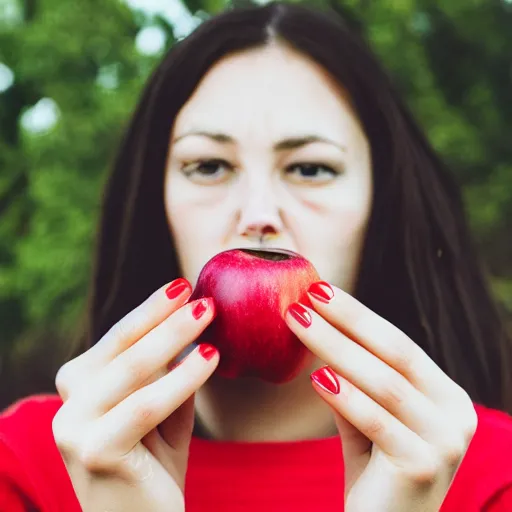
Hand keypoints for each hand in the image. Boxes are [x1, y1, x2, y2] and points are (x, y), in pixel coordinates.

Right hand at [52, 279, 218, 511]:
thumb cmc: (154, 465)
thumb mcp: (162, 410)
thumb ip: (169, 372)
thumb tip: (194, 327)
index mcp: (80, 387)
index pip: (119, 337)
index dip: (151, 309)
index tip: (183, 285)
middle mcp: (68, 403)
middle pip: (123, 346)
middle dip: (165, 317)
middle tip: (203, 296)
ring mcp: (74, 429)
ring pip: (133, 369)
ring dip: (175, 336)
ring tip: (209, 312)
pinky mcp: (94, 452)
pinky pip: (147, 404)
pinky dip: (182, 378)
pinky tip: (211, 357)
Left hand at [285, 281, 477, 511]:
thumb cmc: (375, 475)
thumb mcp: (367, 419)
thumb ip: (353, 381)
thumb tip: (318, 330)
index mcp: (447, 397)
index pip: (399, 345)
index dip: (359, 315)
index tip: (321, 290)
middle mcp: (457, 414)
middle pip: (395, 353)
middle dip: (347, 319)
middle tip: (307, 295)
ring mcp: (447, 442)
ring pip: (384, 382)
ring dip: (335, 347)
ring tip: (297, 322)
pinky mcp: (424, 467)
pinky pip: (377, 422)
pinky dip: (346, 397)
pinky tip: (316, 377)